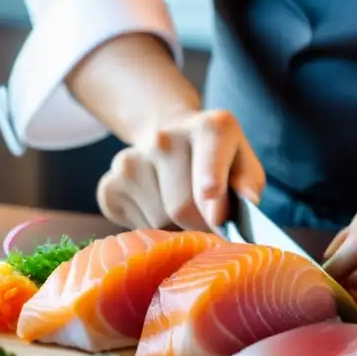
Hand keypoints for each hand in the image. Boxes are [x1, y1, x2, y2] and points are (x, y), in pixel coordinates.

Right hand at [96, 109, 265, 229]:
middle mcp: (164, 137)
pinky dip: (150, 228)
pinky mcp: (108, 185)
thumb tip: (247, 199)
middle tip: (206, 220)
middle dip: (199, 225)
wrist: (170, 138)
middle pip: (181, 206)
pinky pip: (134, 225)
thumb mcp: (243, 166)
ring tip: (180, 208)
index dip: (211, 188)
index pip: (208, 163)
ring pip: (158, 220)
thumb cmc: (218, 162)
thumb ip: (248, 183)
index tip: (216, 215)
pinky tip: (157, 208)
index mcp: (208, 127)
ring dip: (174, 227)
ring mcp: (129, 159)